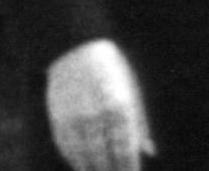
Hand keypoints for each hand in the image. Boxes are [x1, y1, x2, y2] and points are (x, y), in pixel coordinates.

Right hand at [46, 39, 153, 170]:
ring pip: (84, 157)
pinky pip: (67, 148)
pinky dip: (74, 159)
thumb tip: (150, 152)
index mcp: (121, 108)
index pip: (125, 150)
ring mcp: (75, 118)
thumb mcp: (131, 91)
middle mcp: (97, 116)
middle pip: (104, 157)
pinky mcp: (58, 118)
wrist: (76, 49)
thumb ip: (140, 123)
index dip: (128, 167)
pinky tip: (81, 165)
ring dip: (92, 169)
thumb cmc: (112, 71)